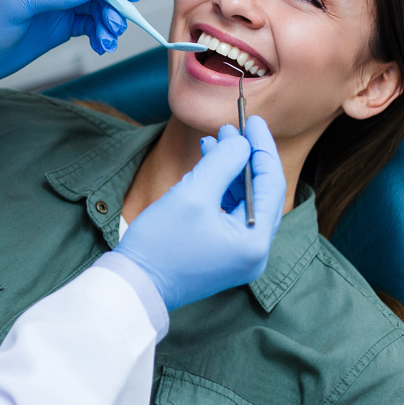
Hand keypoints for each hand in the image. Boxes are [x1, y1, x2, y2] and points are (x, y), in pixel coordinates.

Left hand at [0, 0, 142, 87]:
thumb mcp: (23, 1)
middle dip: (112, 3)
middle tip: (119, 23)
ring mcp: (58, 4)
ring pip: (96, 7)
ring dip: (108, 22)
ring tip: (108, 39)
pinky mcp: (59, 26)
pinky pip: (89, 26)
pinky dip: (99, 34)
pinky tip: (102, 45)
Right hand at [114, 116, 285, 310]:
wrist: (134, 284)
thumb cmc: (161, 242)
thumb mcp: (193, 194)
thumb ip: (223, 162)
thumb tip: (241, 143)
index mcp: (255, 242)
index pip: (270, 184)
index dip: (262, 147)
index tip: (254, 120)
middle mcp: (254, 252)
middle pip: (260, 192)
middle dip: (245, 157)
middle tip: (232, 127)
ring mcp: (238, 255)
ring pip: (243, 200)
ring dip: (230, 170)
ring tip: (213, 142)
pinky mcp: (221, 253)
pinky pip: (229, 212)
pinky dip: (220, 188)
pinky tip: (205, 167)